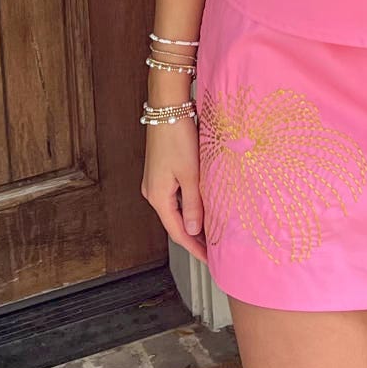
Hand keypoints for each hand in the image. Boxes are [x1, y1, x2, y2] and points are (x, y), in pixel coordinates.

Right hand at [141, 118, 208, 264]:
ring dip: (192, 220)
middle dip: (194, 237)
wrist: (167, 108)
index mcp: (158, 196)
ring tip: (212, 230)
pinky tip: (202, 205)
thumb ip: (193, 204)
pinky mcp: (161, 171)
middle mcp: (153, 191)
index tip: (209, 259)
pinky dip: (189, 205)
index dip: (194, 248)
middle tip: (214, 248)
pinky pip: (175, 196)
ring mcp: (156, 181)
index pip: (178, 232)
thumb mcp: (190, 174)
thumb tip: (193, 230)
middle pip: (175, 223)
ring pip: (175, 209)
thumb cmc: (177, 137)